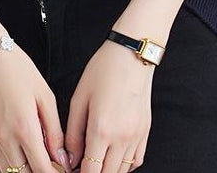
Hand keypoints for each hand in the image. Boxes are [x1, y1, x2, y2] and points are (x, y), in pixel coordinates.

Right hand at [0, 38, 72, 172]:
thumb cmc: (17, 69)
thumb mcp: (44, 95)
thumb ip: (54, 130)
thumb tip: (61, 157)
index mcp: (24, 127)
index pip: (42, 169)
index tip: (62, 169)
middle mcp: (4, 137)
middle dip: (39, 171)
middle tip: (51, 162)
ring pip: (9, 171)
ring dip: (24, 169)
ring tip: (35, 154)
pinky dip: (8, 163)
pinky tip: (18, 150)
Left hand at [64, 39, 153, 172]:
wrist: (131, 55)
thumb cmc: (103, 71)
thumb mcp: (79, 99)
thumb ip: (73, 134)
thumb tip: (71, 159)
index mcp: (101, 129)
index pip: (90, 172)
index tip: (72, 171)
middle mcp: (121, 137)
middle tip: (81, 165)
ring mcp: (136, 136)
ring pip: (122, 171)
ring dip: (108, 171)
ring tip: (96, 160)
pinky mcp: (145, 131)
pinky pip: (136, 160)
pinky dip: (124, 165)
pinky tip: (113, 156)